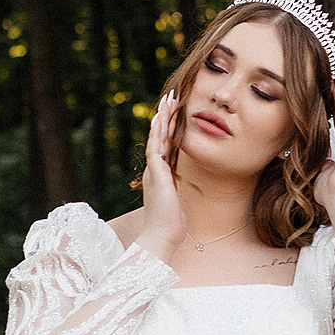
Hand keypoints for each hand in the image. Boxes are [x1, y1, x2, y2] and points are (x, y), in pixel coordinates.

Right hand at [138, 89, 186, 259]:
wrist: (161, 236)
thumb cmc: (170, 225)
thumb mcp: (176, 203)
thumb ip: (176, 192)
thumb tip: (179, 190)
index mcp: (161, 176)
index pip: (165, 146)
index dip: (169, 128)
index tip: (174, 113)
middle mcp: (155, 170)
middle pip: (159, 137)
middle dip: (165, 117)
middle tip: (170, 98)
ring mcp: (154, 171)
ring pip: (157, 138)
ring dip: (162, 119)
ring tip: (167, 101)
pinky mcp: (156, 174)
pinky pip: (155, 148)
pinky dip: (157, 133)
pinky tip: (159, 119)